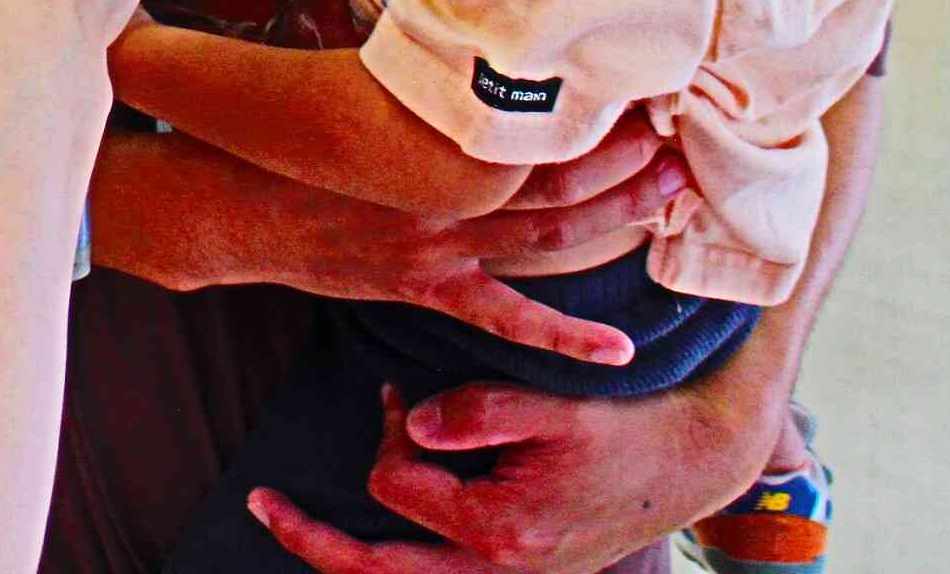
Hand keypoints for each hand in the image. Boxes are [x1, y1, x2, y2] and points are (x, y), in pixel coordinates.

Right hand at [174, 116, 685, 365]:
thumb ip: (409, 65)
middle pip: (559, 173)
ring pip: (549, 235)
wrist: (229, 203)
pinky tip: (617, 352)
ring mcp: (440, 244)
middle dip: (627, 152)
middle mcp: (449, 191)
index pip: (532, 114)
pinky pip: (502, 319)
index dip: (593, 97)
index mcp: (431, 135)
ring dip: (616, 216)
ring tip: (677, 193)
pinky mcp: (423, 287)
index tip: (643, 68)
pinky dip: (560, 339)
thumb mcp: (346, 78)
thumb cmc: (285, 134)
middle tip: (689, 129)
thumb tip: (460, 17)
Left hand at [245, 370, 776, 572]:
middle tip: (258, 503)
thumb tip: (408, 423)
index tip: (397, 394)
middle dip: (310, 537)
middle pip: (376, 569)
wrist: (691, 463)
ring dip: (343, 556)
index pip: (397, 481)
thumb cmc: (625, 426)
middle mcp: (496, 570)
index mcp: (500, 528)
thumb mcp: (556, 405)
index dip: (387, 430)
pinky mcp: (513, 573)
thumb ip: (480, 412)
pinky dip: (393, 560)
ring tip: (290, 526)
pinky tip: (367, 537)